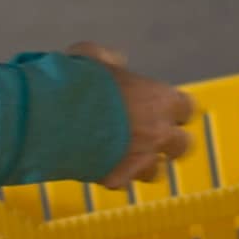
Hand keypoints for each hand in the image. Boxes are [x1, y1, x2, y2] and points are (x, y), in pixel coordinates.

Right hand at [67, 40, 195, 186]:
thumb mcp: (93, 57)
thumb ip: (112, 61)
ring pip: (156, 171)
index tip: (162, 107)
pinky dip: (115, 175)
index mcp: (160, 99)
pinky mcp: (117, 179)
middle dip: (169, 142)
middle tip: (151, 135)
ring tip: (123, 154)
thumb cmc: (76, 82)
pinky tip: (100, 164)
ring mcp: (139, 160)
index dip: (173, 108)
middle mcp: (158, 132)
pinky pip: (124, 182)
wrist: (52, 116)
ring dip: (144, 163)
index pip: (186, 108)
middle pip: (182, 145)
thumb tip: (118, 61)